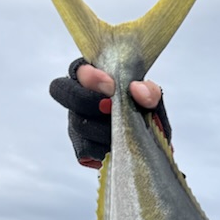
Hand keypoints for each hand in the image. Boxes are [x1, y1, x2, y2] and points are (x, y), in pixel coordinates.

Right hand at [49, 58, 171, 167]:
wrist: (151, 148)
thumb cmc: (146, 116)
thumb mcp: (153, 102)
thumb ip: (149, 92)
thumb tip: (137, 89)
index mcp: (94, 80)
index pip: (78, 70)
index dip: (89, 75)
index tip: (111, 85)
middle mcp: (79, 99)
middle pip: (66, 93)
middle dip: (89, 101)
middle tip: (111, 108)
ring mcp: (77, 124)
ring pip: (78, 124)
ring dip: (102, 128)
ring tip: (123, 131)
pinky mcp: (81, 148)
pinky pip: (85, 148)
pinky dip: (103, 148)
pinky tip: (117, 147)